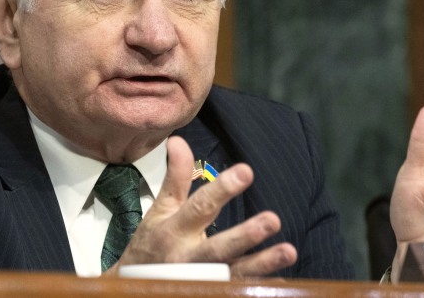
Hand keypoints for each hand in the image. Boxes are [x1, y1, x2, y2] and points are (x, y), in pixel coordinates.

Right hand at [106, 136, 296, 277]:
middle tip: (273, 220)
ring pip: (233, 273)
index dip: (222, 189)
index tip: (246, 171)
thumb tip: (178, 140)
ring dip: (261, 265)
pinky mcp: (210, 292)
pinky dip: (258, 287)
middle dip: (245, 235)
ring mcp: (200, 281)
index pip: (200, 206)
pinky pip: (236, 291)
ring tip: (288, 251)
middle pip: (218, 247)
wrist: (134, 289)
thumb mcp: (159, 210)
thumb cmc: (150, 245)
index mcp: (175, 230)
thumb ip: (175, 177)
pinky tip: (282, 281)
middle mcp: (188, 258)